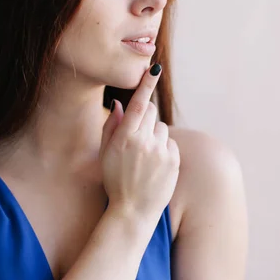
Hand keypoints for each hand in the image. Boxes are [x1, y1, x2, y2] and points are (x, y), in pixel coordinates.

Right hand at [99, 63, 180, 220]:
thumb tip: (120, 104)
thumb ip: (111, 126)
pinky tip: (154, 164)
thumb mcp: (105, 154)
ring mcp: (161, 151)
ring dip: (153, 134)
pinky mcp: (174, 160)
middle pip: (150, 111)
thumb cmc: (115, 180)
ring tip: (144, 156)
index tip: (154, 68)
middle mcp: (144, 141)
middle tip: (136, 134)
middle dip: (144, 116)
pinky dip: (163, 148)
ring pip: (161, 127)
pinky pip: (170, 142)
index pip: (137, 103)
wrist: (133, 211)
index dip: (146, 84)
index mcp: (124, 138)